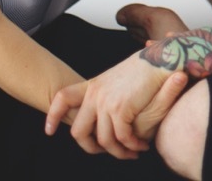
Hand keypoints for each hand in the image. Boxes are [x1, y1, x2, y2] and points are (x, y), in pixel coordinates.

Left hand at [44, 55, 187, 158]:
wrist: (162, 59)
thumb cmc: (146, 68)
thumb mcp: (118, 79)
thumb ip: (107, 94)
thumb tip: (101, 110)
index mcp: (93, 85)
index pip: (62, 98)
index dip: (53, 116)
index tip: (49, 131)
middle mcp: (95, 93)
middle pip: (78, 131)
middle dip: (91, 148)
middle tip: (109, 151)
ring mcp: (106, 101)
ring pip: (103, 140)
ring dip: (119, 152)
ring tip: (132, 152)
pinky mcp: (120, 108)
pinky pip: (121, 138)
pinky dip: (132, 146)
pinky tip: (140, 145)